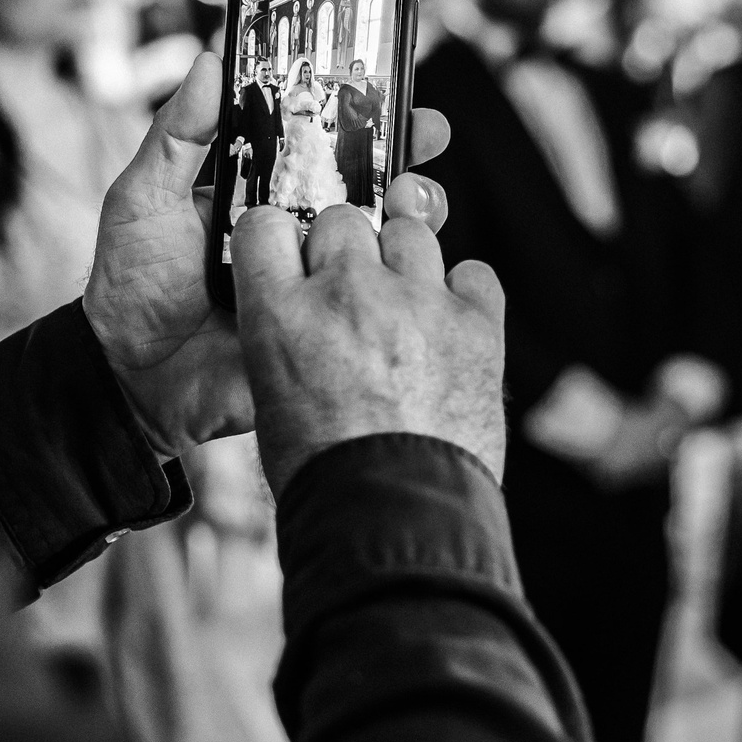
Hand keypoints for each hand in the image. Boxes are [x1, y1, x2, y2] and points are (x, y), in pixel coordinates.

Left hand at [85, 58, 450, 453]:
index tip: (398, 92)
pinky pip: (376, 305)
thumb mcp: (145, 198)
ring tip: (417, 203)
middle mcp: (302, 232)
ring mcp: (319, 282)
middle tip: (426, 137)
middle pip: (373, 189)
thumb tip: (209, 60)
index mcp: (266, 194)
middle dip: (409, 160)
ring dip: (416, 216)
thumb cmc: (132, 284)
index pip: (324, 146)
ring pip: (386, 242)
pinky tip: (411, 269)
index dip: (366, 118)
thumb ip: (179, 135)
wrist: (132, 379)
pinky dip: (403, 285)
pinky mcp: (328, 329)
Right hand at [232, 197, 506, 494]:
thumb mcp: (271, 400)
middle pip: (342, 221)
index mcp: (281, 314)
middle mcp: (347, 293)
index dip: (280, 240)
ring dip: (405, 265)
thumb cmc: (327, 474)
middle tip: (354, 298)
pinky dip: (464, 294)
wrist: (398, 521)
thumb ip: (283, 336)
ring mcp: (417, 303)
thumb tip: (300, 305)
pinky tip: (451, 330)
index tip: (292, 258)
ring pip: (409, 234)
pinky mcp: (476, 325)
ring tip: (406, 315)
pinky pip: (473, 273)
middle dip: (345, 252)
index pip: (264, 226)